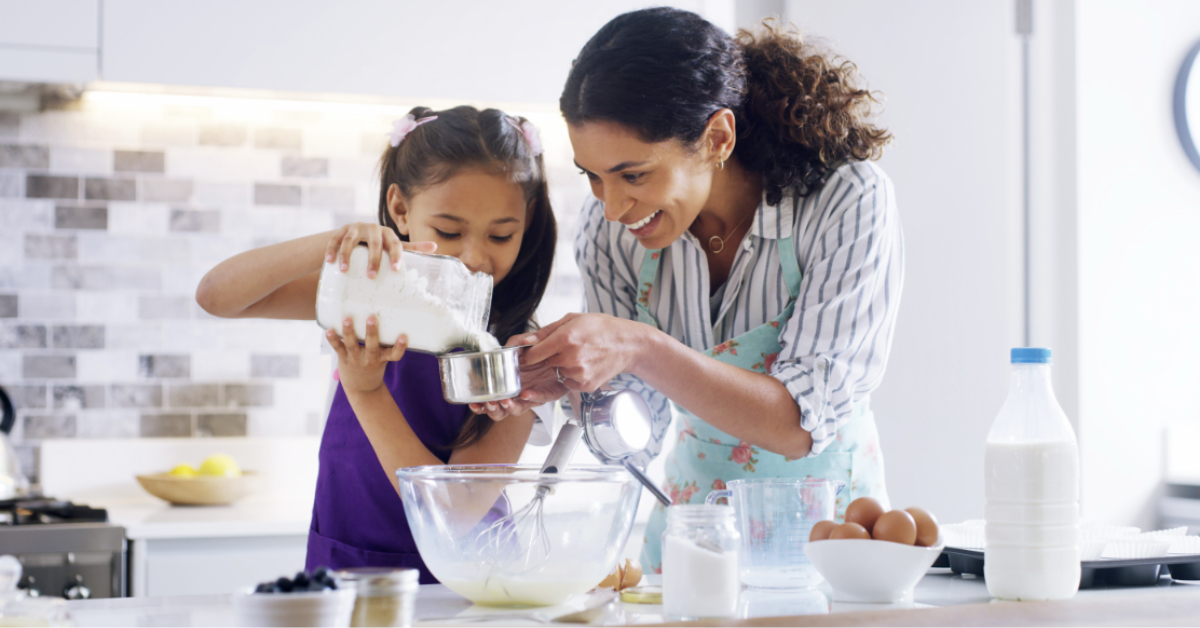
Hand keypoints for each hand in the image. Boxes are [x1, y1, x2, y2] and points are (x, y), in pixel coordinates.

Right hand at [324, 222, 435, 278]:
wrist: (357, 235)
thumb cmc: (380, 245)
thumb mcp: (394, 245)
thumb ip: (412, 248)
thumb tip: (436, 247)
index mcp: (388, 234)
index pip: (396, 244)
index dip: (396, 256)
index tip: (396, 271)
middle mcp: (373, 228)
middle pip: (374, 242)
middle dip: (373, 259)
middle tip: (371, 276)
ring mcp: (356, 228)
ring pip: (351, 240)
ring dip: (347, 255)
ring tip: (345, 271)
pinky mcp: (341, 230)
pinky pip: (335, 239)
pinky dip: (331, 250)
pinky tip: (329, 262)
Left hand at [326, 315, 405, 394]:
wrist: (361, 389)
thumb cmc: (374, 368)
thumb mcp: (383, 358)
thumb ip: (383, 344)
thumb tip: (383, 316)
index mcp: (383, 358)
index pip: (394, 355)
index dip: (400, 347)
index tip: (404, 337)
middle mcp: (370, 359)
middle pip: (372, 346)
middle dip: (372, 332)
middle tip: (371, 318)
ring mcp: (356, 359)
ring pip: (352, 345)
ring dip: (349, 331)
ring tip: (347, 319)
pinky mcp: (344, 358)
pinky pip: (338, 348)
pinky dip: (333, 339)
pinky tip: (329, 330)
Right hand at [468, 339, 567, 420]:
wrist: (563, 353)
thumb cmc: (540, 351)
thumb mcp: (525, 343)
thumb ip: (515, 343)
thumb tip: (505, 347)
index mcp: (506, 384)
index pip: (489, 400)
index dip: (480, 405)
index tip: (474, 403)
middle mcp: (516, 393)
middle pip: (500, 411)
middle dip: (493, 410)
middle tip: (490, 403)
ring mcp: (531, 395)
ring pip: (518, 409)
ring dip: (510, 406)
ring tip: (505, 401)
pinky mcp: (548, 393)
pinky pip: (540, 398)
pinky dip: (533, 397)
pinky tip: (526, 394)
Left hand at [515, 313, 650, 391]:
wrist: (627, 344)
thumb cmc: (601, 328)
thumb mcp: (573, 319)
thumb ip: (546, 331)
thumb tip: (525, 340)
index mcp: (565, 338)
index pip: (534, 354)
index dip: (532, 353)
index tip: (535, 352)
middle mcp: (571, 357)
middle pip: (545, 364)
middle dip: (551, 357)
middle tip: (567, 348)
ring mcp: (579, 373)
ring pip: (558, 373)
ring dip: (563, 366)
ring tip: (580, 355)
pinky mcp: (585, 385)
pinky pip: (568, 382)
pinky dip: (573, 376)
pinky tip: (585, 364)